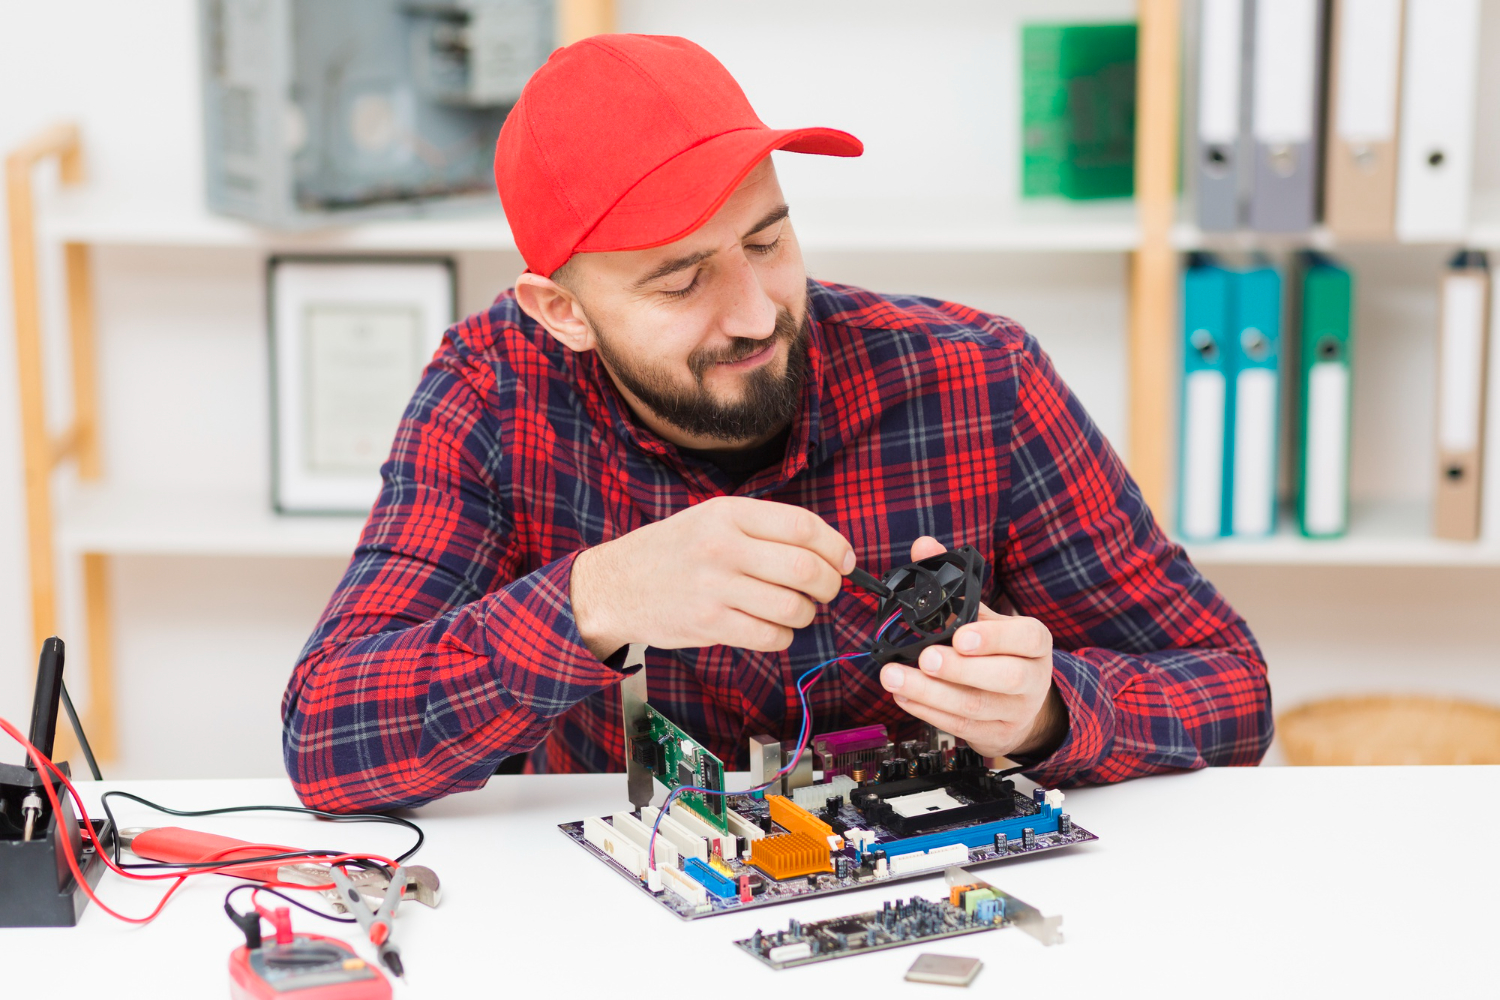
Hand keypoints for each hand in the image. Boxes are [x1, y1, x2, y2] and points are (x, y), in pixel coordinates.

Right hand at [570, 496, 855, 658]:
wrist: (615, 585)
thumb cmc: (672, 552)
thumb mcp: (712, 519)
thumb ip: (762, 529)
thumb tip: (827, 551)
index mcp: (728, 513)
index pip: (802, 525)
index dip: (835, 545)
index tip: (845, 560)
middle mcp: (723, 547)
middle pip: (804, 567)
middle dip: (829, 584)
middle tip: (826, 590)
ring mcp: (714, 587)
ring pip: (792, 606)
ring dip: (806, 614)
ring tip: (796, 610)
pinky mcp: (708, 624)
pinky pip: (769, 636)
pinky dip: (782, 636)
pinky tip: (773, 628)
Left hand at [878, 537, 1064, 758]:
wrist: (1022, 705)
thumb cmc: (999, 652)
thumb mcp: (986, 617)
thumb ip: (955, 583)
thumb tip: (924, 547)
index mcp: (1033, 642)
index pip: (1026, 638)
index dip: (994, 638)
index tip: (960, 636)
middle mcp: (1031, 678)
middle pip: (1004, 677)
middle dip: (959, 669)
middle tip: (924, 658)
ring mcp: (1015, 710)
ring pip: (975, 705)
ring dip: (931, 693)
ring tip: (894, 677)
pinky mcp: (995, 735)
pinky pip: (960, 726)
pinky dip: (927, 711)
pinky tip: (903, 695)